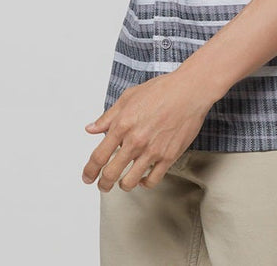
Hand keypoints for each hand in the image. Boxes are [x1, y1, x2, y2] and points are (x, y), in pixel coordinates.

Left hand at [82, 70, 214, 192]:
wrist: (189, 91)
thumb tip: (91, 128)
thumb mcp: (129, 97)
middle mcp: (135, 140)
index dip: (90, 170)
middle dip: (103, 184)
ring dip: (123, 185)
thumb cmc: (162, 90)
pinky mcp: (169, 156)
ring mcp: (152, 150)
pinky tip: (143, 178)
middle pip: (111, 173)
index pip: (99, 156)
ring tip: (122, 183)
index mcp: (122, 124)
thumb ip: (108, 116)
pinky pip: (152, 180)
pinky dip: (144, 183)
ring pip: (130, 182)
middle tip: (102, 185)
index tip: (87, 176)